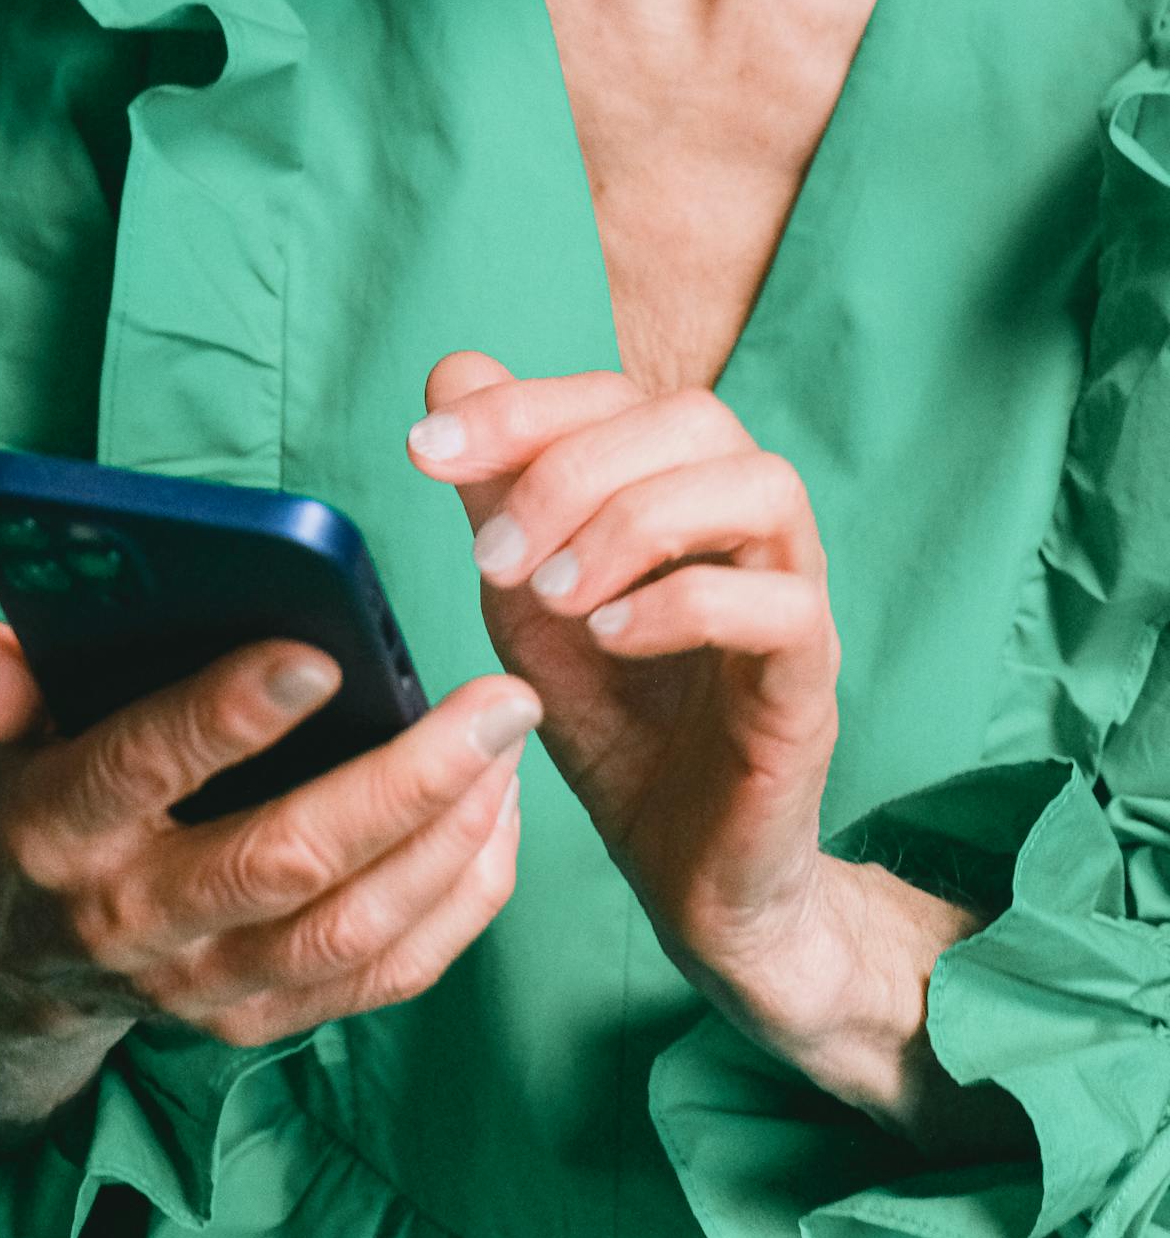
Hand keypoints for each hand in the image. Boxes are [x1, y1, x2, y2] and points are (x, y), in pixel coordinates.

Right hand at [0, 607, 536, 1131]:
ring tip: (509, 745)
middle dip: (404, 779)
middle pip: (285, 860)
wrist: (13, 964)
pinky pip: (386, 978)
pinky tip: (500, 817)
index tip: (321, 650)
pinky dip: (459, 903)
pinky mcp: (266, 1025)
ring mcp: (208, 987)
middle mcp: (137, 922)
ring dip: (449, 838)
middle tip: (494, 698)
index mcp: (62, 829)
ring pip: (352, 928)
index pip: (146, 767)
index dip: (230, 713)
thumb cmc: (29, 797)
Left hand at [408, 353, 840, 1004]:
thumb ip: (496, 492)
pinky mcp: (813, 680)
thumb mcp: (526, 596)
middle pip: (694, 417)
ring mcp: (792, 593)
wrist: (680, 866)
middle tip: (493, 555)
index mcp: (679, 484)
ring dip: (637, 522)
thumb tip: (454, 371)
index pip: (615, 393)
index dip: (519, 407)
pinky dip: (685, 604)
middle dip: (573, 466)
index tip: (424, 452)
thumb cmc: (614, 718)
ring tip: (554, 595)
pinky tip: (609, 638)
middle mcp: (748, 520)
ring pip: (762, 484)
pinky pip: (782, 605)